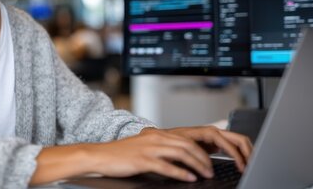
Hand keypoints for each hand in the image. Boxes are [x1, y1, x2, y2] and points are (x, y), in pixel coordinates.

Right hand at [83, 126, 251, 181]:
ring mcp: (149, 149)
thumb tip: (180, 159)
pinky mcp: (142, 160)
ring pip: (180, 154)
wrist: (101, 155)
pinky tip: (189, 178)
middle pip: (187, 145)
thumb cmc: (121, 154)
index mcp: (157, 134)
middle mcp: (156, 138)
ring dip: (196, 165)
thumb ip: (161, 149)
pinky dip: (180, 173)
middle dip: (203, 158)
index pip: (186, 139)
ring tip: (205, 174)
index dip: (201, 150)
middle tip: (211, 170)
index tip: (209, 161)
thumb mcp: (144, 147)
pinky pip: (166, 166)